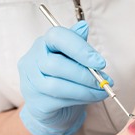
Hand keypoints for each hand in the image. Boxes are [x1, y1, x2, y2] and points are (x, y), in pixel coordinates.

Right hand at [18, 20, 110, 134]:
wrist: (53, 108)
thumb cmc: (64, 78)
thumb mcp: (72, 58)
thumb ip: (77, 43)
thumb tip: (83, 26)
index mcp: (43, 44)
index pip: (56, 37)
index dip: (79, 48)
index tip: (100, 62)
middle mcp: (32, 60)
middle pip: (55, 64)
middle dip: (85, 74)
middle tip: (103, 81)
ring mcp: (31, 83)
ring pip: (57, 86)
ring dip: (84, 90)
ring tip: (101, 91)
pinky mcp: (35, 103)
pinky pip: (58, 101)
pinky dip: (80, 99)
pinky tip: (91, 97)